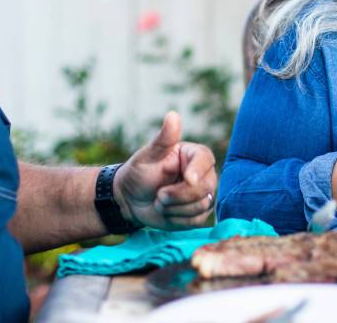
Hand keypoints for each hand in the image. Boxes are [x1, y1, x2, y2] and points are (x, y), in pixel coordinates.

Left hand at [113, 111, 217, 229]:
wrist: (130, 199)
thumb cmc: (139, 172)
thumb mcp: (148, 155)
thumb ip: (163, 139)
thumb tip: (173, 115)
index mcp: (194, 155)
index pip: (206, 160)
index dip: (198, 170)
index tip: (187, 178)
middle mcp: (203, 174)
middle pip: (206, 187)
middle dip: (179, 195)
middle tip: (159, 195)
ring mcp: (203, 195)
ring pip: (201, 206)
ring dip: (175, 208)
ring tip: (160, 201)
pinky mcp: (198, 214)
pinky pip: (196, 221)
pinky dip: (177, 220)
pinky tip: (166, 212)